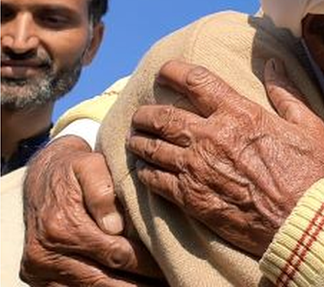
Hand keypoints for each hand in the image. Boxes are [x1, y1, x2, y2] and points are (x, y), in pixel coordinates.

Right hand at [20, 135, 162, 286]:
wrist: (41, 177)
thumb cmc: (74, 170)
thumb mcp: (89, 166)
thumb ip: (103, 192)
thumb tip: (115, 225)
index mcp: (62, 226)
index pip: (115, 254)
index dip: (146, 265)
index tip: (169, 268)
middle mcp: (46, 253)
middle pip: (103, 281)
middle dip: (138, 286)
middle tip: (168, 285)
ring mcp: (38, 269)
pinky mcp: (36, 278)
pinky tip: (127, 286)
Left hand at [127, 58, 323, 255]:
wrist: (302, 221)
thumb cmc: (310, 173)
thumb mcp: (308, 126)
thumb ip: (286, 93)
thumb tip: (273, 64)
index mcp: (239, 114)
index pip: (196, 81)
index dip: (174, 71)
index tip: (165, 71)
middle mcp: (211, 137)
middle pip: (162, 115)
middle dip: (147, 112)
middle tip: (142, 113)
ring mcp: (196, 168)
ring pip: (151, 147)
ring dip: (140, 140)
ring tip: (137, 138)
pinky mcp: (190, 198)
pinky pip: (154, 180)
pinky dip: (145, 172)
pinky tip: (145, 170)